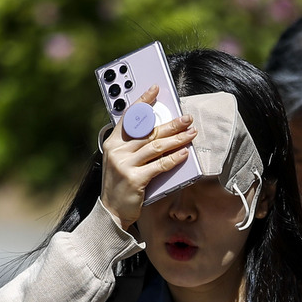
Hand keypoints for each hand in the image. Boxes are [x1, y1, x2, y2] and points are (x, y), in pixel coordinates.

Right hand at [100, 85, 196, 228]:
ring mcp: (125, 165)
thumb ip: (133, 146)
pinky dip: (174, 159)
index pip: (129, 117)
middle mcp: (117, 151)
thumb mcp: (120, 160)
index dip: (143, 102)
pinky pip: (159, 165)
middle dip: (171, 124)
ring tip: (191, 134)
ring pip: (156, 146)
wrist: (110, 212)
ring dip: (177, 139)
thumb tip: (159, 131)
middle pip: (149, 132)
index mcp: (112, 142)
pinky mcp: (135, 179)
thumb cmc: (120, 184)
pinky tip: (185, 154)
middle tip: (187, 119)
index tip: (156, 89)